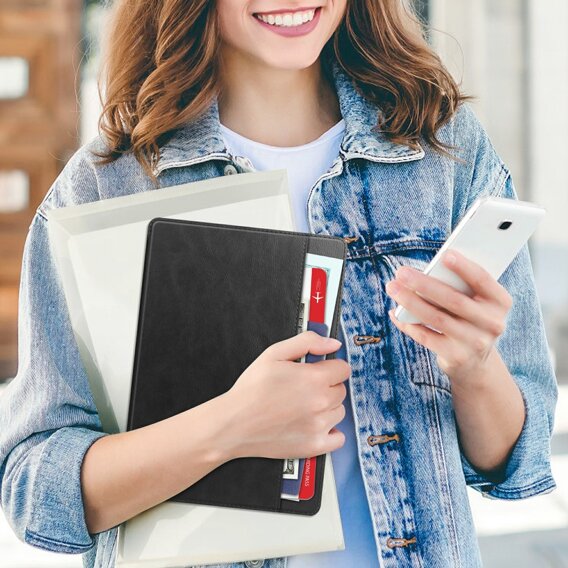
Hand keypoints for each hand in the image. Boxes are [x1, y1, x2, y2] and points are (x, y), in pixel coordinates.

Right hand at [223, 331, 350, 460]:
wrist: (233, 424)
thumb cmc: (251, 390)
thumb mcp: (274, 354)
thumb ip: (307, 342)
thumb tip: (332, 344)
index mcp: (313, 378)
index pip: (343, 369)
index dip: (329, 366)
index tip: (318, 370)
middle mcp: (320, 403)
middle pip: (341, 390)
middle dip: (327, 386)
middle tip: (304, 388)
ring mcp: (319, 426)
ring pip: (339, 411)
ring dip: (327, 407)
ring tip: (303, 406)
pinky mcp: (314, 446)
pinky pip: (339, 437)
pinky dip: (330, 431)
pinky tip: (314, 424)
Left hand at [385, 250, 512, 383]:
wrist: (476, 361)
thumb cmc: (469, 319)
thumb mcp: (475, 302)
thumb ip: (459, 287)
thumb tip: (424, 272)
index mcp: (500, 302)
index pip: (483, 280)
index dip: (465, 267)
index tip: (445, 254)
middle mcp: (492, 323)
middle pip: (454, 300)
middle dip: (424, 284)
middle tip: (401, 272)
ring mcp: (475, 342)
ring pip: (437, 318)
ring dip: (410, 301)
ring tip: (393, 288)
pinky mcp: (456, 356)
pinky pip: (426, 337)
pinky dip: (408, 324)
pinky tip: (395, 313)